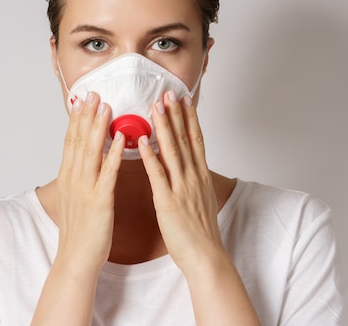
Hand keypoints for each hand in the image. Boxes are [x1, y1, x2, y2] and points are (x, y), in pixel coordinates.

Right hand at [55, 91, 124, 273]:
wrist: (76, 258)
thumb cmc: (80, 230)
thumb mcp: (75, 198)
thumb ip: (79, 177)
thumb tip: (83, 160)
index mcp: (69, 177)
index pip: (71, 141)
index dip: (77, 119)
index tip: (82, 100)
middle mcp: (74, 178)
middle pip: (79, 140)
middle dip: (87, 115)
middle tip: (93, 93)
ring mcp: (85, 189)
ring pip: (91, 151)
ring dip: (98, 127)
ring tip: (106, 106)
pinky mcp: (99, 201)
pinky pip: (108, 173)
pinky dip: (114, 154)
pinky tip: (121, 138)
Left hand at [138, 91, 224, 269]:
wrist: (205, 255)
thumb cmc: (201, 231)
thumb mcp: (200, 198)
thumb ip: (193, 178)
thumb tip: (188, 165)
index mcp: (200, 175)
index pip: (196, 139)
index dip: (190, 117)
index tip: (184, 98)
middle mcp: (193, 177)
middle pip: (185, 139)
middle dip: (176, 113)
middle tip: (169, 91)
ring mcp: (181, 187)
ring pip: (172, 151)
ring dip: (164, 126)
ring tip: (155, 106)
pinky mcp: (168, 201)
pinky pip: (158, 174)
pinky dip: (150, 156)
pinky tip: (142, 140)